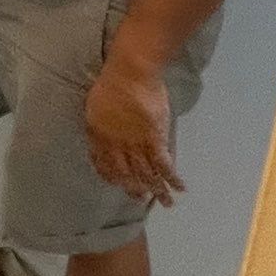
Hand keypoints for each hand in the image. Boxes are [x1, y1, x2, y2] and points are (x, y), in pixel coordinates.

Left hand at [84, 61, 184, 206]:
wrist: (130, 72)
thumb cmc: (112, 82)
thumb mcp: (95, 105)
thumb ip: (98, 122)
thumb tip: (100, 132)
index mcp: (98, 137)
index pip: (103, 164)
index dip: (111, 177)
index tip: (118, 184)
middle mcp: (116, 146)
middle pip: (126, 174)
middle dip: (135, 189)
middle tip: (142, 200)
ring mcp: (136, 144)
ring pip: (147, 173)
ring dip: (158, 190)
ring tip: (167, 203)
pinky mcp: (155, 139)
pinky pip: (164, 164)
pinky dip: (173, 178)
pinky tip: (180, 188)